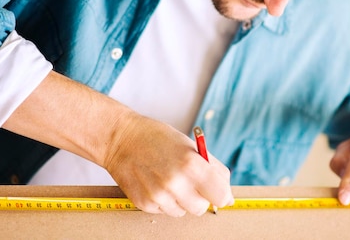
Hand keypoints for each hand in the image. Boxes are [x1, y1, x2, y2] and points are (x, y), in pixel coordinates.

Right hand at [103, 112, 233, 216]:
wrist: (121, 138)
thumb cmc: (157, 138)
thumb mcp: (190, 145)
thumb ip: (214, 170)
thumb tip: (228, 197)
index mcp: (192, 164)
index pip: (220, 197)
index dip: (220, 194)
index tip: (215, 190)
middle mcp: (175, 183)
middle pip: (201, 208)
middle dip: (199, 197)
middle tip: (188, 181)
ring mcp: (158, 196)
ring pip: (182, 212)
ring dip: (180, 200)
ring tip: (168, 179)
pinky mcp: (144, 204)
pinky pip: (164, 211)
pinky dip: (163, 201)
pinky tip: (155, 182)